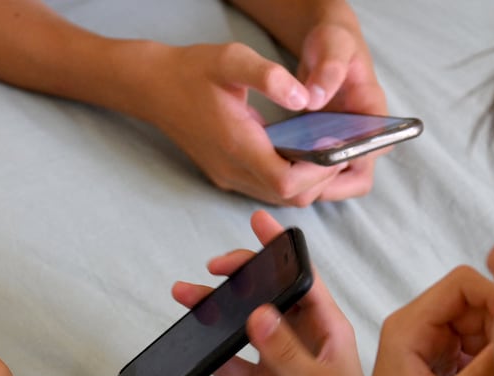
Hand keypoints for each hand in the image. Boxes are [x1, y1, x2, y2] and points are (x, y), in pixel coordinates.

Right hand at [134, 41, 373, 205]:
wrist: (154, 88)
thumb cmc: (192, 71)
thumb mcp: (232, 59)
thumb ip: (270, 77)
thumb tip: (305, 98)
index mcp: (237, 144)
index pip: (286, 182)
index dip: (318, 172)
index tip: (336, 147)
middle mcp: (232, 169)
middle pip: (289, 197)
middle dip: (321, 178)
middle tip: (340, 148)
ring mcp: (228, 176)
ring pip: (279, 198)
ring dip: (307, 181)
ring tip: (326, 150)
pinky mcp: (226, 175)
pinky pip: (266, 189)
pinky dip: (290, 179)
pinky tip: (300, 153)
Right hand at [172, 211, 364, 375]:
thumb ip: (286, 352)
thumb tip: (257, 313)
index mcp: (327, 328)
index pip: (301, 276)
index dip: (279, 250)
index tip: (258, 224)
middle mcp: (306, 340)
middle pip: (268, 294)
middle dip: (241, 276)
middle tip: (214, 268)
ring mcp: (284, 363)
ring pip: (245, 325)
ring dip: (218, 311)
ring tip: (186, 296)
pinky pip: (236, 364)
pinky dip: (216, 354)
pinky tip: (197, 349)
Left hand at [292, 21, 390, 199]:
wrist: (327, 49)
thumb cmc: (335, 44)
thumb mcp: (334, 45)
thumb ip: (329, 67)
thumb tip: (315, 98)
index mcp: (374, 110)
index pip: (376, 146)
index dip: (354, 159)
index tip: (324, 159)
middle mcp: (364, 135)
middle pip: (357, 178)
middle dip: (329, 185)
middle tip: (293, 180)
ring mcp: (345, 146)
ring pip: (336, 183)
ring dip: (311, 186)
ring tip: (280, 176)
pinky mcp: (326, 150)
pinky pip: (316, 176)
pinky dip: (298, 177)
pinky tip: (273, 168)